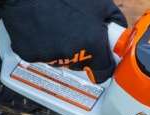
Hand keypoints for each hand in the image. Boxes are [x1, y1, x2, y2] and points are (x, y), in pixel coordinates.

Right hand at [0, 0, 126, 82]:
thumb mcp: (99, 2)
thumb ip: (114, 20)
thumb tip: (119, 31)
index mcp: (92, 44)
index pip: (103, 73)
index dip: (103, 65)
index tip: (102, 60)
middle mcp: (71, 54)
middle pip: (81, 65)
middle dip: (83, 52)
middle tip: (76, 32)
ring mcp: (49, 56)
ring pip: (61, 60)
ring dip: (62, 48)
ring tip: (57, 25)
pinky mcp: (30, 54)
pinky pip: (41, 55)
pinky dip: (42, 45)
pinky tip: (42, 28)